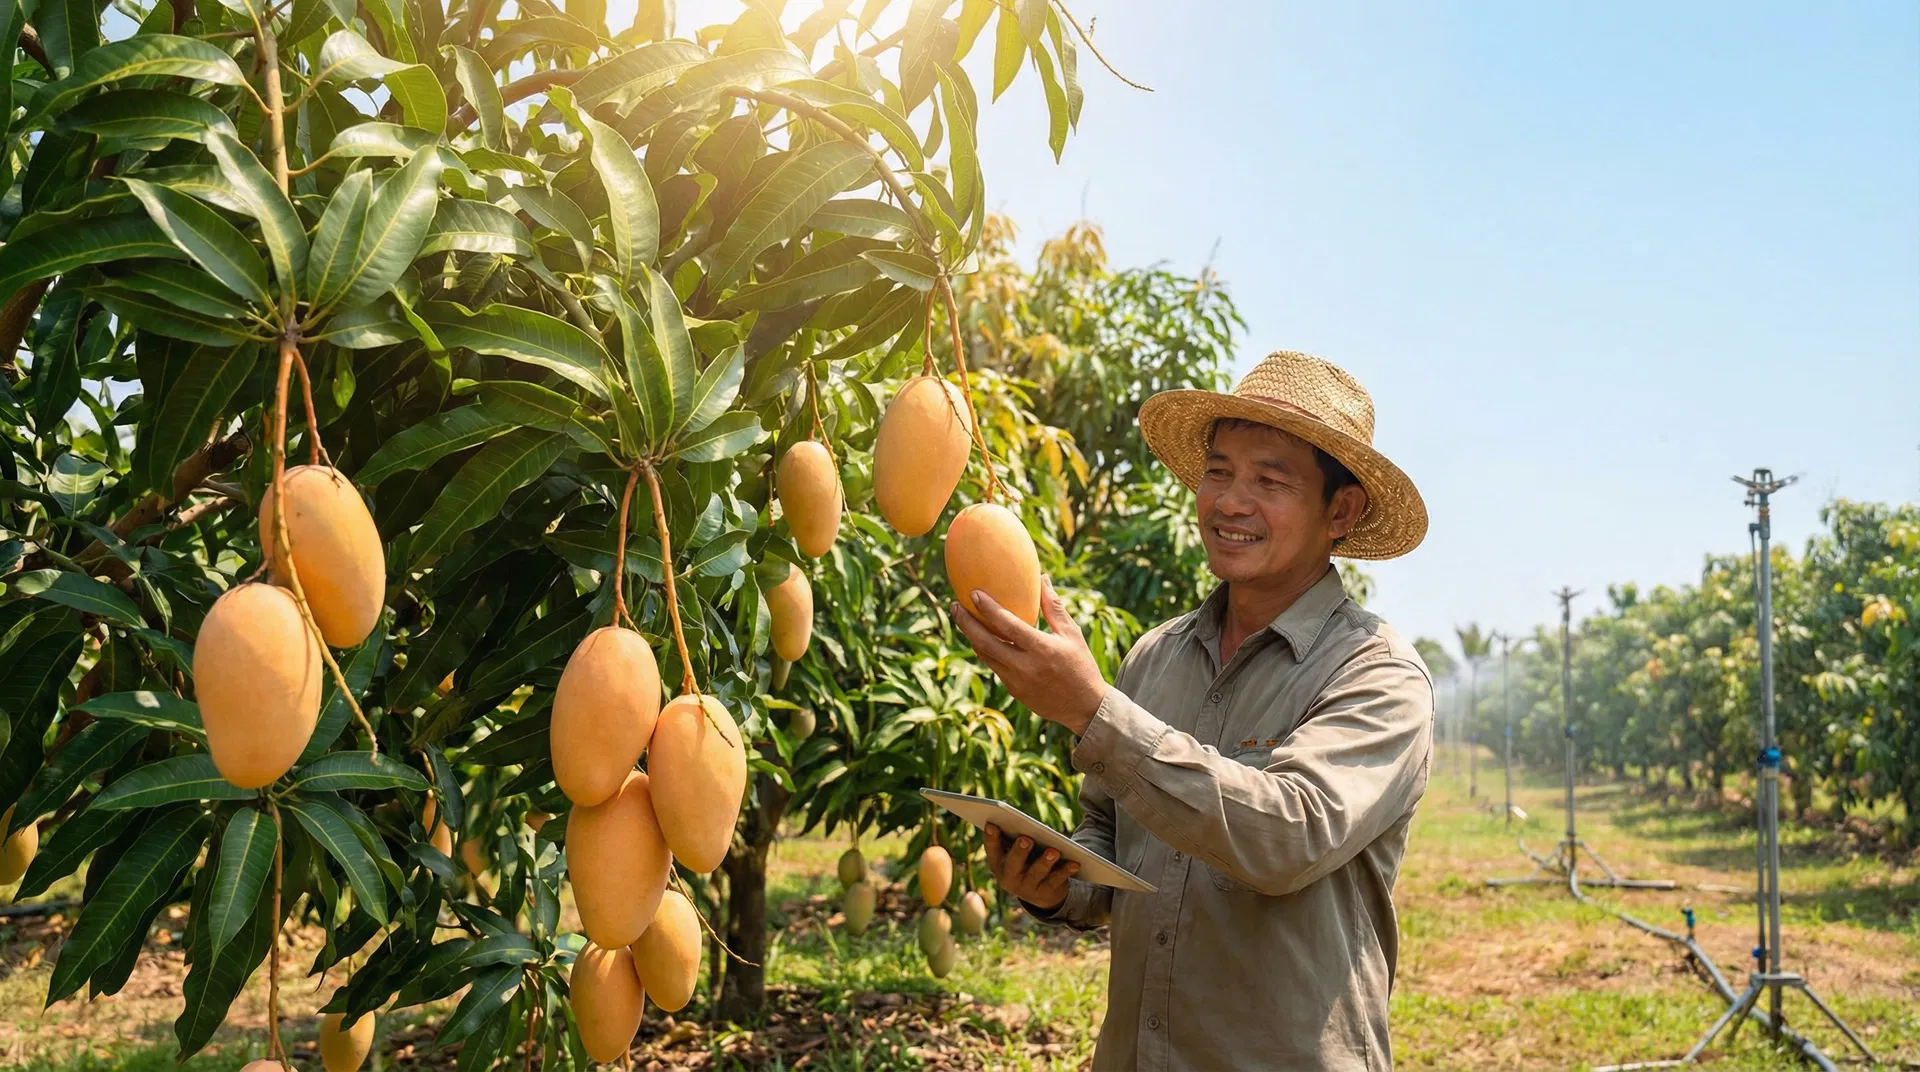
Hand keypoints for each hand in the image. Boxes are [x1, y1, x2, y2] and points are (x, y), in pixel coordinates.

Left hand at [951, 576, 1106, 735]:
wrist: (1085, 707)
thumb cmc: (1081, 665)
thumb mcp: (1071, 634)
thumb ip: (1053, 607)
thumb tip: (1042, 578)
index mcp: (1041, 649)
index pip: (1007, 625)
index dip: (988, 608)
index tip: (973, 593)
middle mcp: (1025, 666)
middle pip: (985, 642)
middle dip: (966, 623)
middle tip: (955, 606)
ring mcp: (1017, 682)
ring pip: (985, 656)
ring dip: (971, 637)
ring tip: (963, 619)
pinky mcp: (1014, 691)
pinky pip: (994, 667)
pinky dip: (986, 651)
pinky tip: (981, 638)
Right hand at [983, 822, 1079, 909]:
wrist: (1041, 895)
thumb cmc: (1026, 863)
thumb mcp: (1017, 855)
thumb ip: (1014, 840)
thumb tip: (1020, 822)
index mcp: (999, 865)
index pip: (992, 851)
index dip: (990, 838)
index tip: (992, 824)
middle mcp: (1010, 879)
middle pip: (1014, 864)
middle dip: (1019, 851)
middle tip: (1025, 838)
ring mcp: (1027, 889)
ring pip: (1036, 873)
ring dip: (1045, 862)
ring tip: (1053, 851)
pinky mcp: (1046, 894)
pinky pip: (1056, 881)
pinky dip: (1066, 871)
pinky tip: (1075, 863)